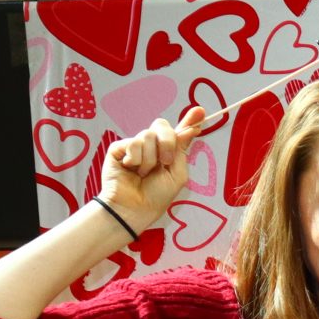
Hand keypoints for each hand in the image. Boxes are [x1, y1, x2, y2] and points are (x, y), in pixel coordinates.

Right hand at [101, 107, 205, 231]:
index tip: (200, 111)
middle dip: (167, 142)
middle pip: (162, 126)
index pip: (178, 133)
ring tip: (144, 174)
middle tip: (165, 162)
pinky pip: (133, 142)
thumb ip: (182, 151)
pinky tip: (131, 169)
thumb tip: (191, 128)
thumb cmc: (156, 196)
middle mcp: (152, 147)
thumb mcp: (177, 175)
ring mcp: (134, 146)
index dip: (189, 120)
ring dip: (150, 158)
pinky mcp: (118, 148)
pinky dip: (136, 158)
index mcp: (168, 153)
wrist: (134, 208)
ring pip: (147, 135)